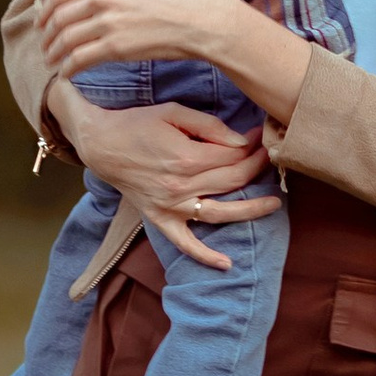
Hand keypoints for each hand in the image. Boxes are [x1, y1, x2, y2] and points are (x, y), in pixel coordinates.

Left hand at [39, 0, 222, 75]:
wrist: (199, 18)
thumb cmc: (174, 0)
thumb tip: (83, 3)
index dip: (46, 10)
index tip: (42, 22)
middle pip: (59, 17)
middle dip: (47, 34)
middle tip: (44, 46)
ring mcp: (108, 21)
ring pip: (65, 39)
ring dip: (54, 53)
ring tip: (51, 61)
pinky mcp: (115, 46)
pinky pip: (79, 59)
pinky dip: (68, 68)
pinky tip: (66, 73)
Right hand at [60, 92, 270, 272]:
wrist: (101, 144)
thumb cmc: (137, 124)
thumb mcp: (174, 112)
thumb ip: (209, 126)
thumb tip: (241, 141)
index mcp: (186, 157)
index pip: (232, 156)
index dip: (250, 145)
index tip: (258, 137)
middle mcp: (181, 186)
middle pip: (232, 180)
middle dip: (255, 166)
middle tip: (266, 156)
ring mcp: (171, 206)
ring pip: (220, 213)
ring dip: (251, 210)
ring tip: (274, 204)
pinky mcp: (160, 219)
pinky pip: (185, 244)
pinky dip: (205, 256)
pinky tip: (227, 264)